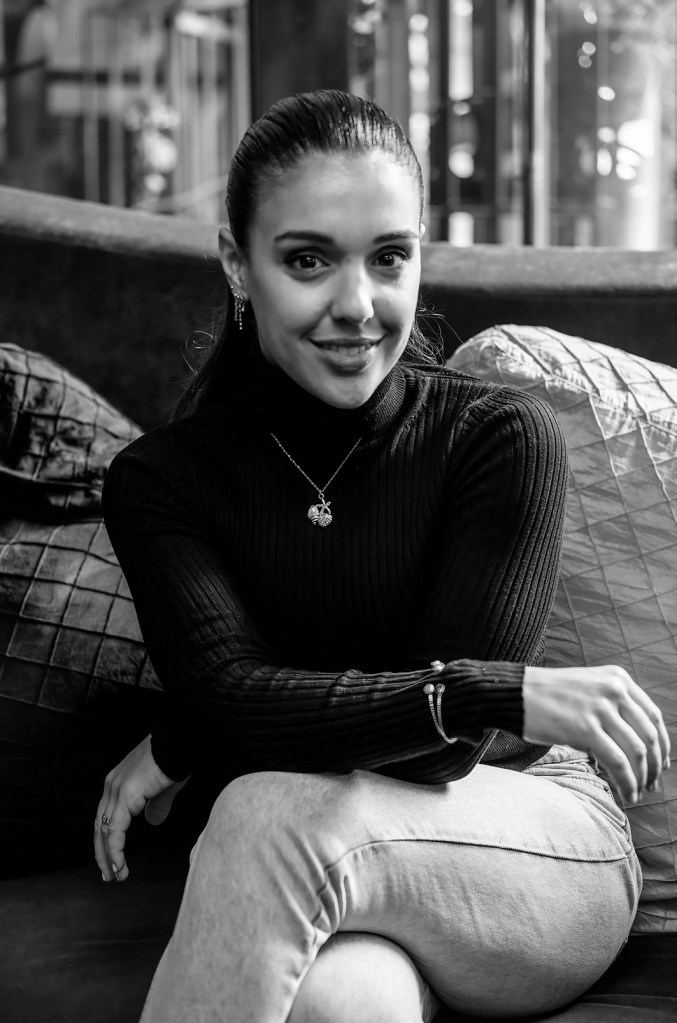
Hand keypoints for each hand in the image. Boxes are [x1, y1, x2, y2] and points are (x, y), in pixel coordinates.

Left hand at [94, 734, 187, 881]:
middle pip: (100, 826)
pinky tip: (120, 865)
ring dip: (108, 857)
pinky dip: (115, 850)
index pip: (106, 816)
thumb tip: (153, 821)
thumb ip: (157, 804)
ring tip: (116, 876)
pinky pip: (115, 829)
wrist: (180, 742)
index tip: (111, 860)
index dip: (107, 840)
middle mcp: (112, 786)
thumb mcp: (163, 787)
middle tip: (109, 875)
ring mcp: (116, 790)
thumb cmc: (175, 759)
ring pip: (105, 831)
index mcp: (118, 782)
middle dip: (103, 853)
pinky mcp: (125, 795)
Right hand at [523, 664, 670, 803]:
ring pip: (637, 751)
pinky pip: (618, 762)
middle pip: (649, 735)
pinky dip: (627, 783)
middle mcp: (614, 690)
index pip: (654, 716)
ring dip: (642, 778)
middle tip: (651, 784)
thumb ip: (614, 704)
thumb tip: (637, 741)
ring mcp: (601, 709)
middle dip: (653, 765)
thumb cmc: (548, 694)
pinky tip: (627, 794)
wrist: (516, 693)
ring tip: (638, 792)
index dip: (662, 745)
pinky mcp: (586, 728)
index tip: (661, 764)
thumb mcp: (589, 686)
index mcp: (618, 678)